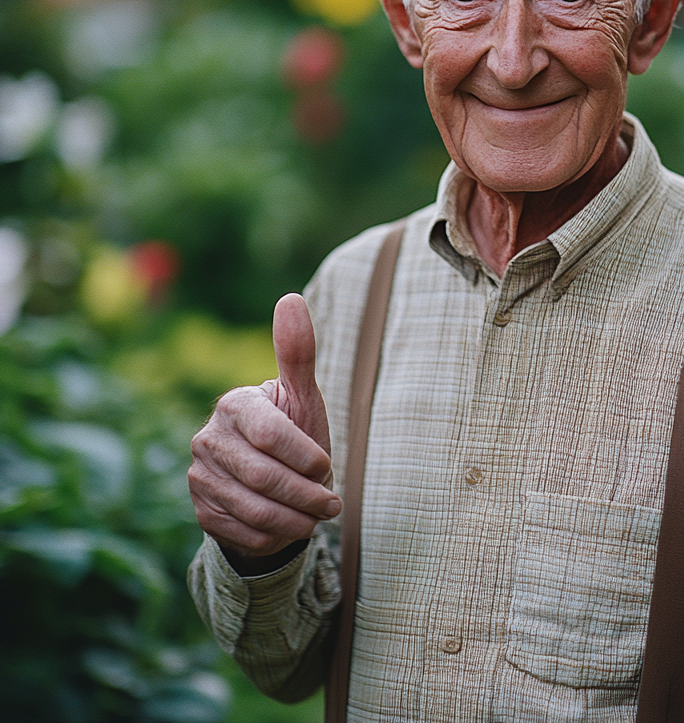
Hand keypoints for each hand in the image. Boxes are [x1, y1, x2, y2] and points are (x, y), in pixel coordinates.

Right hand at [188, 293, 341, 570]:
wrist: (274, 481)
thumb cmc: (295, 430)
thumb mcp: (303, 395)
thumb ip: (297, 351)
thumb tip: (290, 298)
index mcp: (234, 405)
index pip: (270, 435)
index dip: (306, 456)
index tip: (327, 466)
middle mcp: (207, 439)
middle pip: (263, 477)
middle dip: (306, 495)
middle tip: (333, 504)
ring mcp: (199, 477)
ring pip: (253, 510)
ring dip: (296, 519)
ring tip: (317, 516)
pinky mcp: (201, 511)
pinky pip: (242, 533)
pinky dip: (274, 536)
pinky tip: (290, 525)